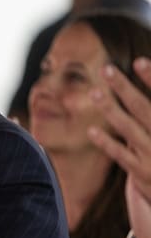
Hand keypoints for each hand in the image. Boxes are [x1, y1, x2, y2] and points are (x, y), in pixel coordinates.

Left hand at [88, 59, 150, 237]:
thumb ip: (147, 120)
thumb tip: (132, 99)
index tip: (139, 61)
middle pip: (145, 109)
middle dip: (126, 88)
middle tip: (107, 69)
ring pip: (131, 129)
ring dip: (112, 110)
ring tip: (94, 92)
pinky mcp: (143, 176)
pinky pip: (122, 157)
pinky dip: (108, 143)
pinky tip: (92, 131)